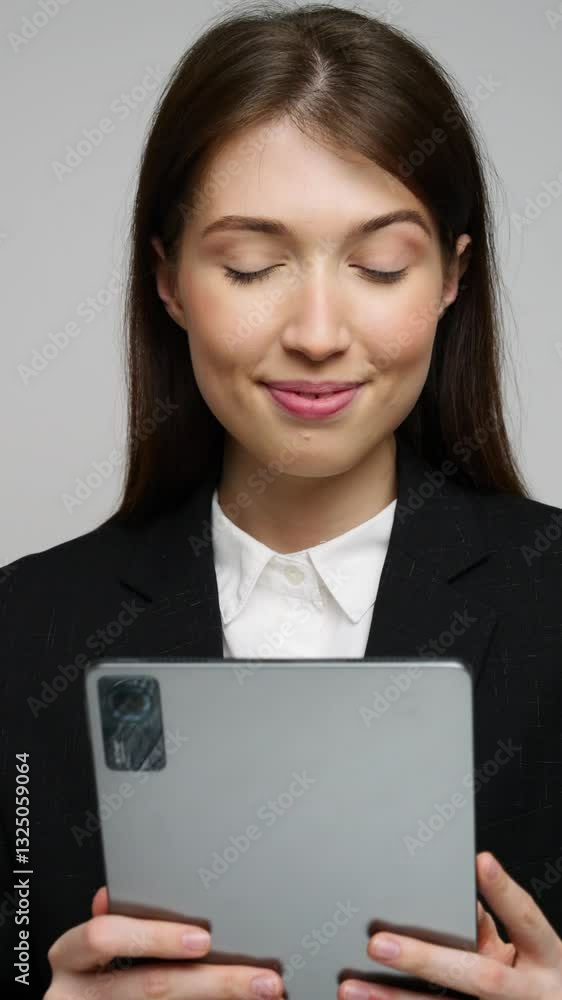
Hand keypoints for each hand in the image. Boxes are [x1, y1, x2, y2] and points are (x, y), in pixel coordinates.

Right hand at [45, 884, 283, 998]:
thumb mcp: (86, 947)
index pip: (105, 938)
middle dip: (215, 981)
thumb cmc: (84, 974)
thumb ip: (109, 925)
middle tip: (261, 980)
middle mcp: (75, 996)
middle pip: (151, 985)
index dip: (155, 936)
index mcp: (69, 959)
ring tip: (262, 994)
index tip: (204, 939)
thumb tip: (113, 894)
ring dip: (221, 999)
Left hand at [338, 851, 561, 998]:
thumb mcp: (531, 948)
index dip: (504, 892)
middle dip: (425, 960)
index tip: (480, 862)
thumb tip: (461, 896)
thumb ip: (495, 923)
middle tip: (377, 944)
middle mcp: (528, 993)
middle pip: (479, 976)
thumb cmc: (539, 975)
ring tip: (352, 988)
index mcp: (546, 958)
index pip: (526, 919)